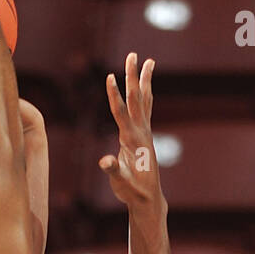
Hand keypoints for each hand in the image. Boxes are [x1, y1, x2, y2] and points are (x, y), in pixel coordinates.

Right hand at [99, 54, 166, 222]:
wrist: (148, 199)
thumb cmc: (132, 191)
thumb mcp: (120, 183)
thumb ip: (113, 170)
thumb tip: (105, 161)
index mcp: (132, 139)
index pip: (121, 112)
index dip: (114, 95)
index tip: (109, 77)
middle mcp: (141, 131)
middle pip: (136, 98)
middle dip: (132, 76)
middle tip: (132, 54)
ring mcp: (145, 132)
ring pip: (145, 101)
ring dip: (144, 80)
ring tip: (148, 61)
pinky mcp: (145, 136)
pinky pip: (146, 110)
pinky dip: (146, 95)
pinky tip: (146, 86)